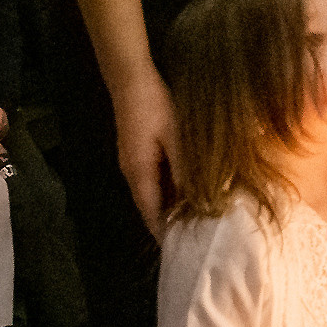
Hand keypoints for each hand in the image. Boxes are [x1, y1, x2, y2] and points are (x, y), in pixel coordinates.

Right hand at [112, 68, 180, 237]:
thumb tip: (195, 198)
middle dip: (168, 221)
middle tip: (193, 232)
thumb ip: (184, 169)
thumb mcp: (175, 137)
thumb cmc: (154, 107)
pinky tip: (183, 187)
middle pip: (149, 205)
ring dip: (167, 204)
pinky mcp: (136, 150)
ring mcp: (132, 160)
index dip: (163, 231)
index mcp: (139, 172)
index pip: (150, 212)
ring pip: (151, 191)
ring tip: (192, 215)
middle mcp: (131, 171)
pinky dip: (166, 187)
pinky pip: (151, 177)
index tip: (181, 247)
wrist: (131, 79)